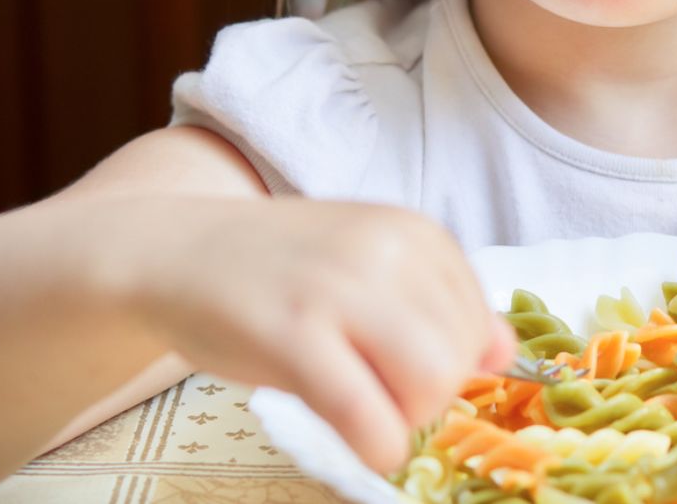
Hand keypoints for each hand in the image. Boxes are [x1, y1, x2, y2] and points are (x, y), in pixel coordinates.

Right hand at [119, 197, 517, 472]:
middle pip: (459, 357)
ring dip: (406, 419)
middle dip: (431, 396)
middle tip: (381, 394)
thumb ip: (435, 302)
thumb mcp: (366, 264)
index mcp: (411, 230)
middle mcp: (384, 250)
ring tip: (366, 408)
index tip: (402, 366)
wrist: (172, 251)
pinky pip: (368, 416)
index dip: (453, 362)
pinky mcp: (292, 335)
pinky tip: (359, 441)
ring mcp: (338, 289)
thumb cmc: (275, 267)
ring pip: (430, 384)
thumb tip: (503, 353)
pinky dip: (376, 445)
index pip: (479, 321)